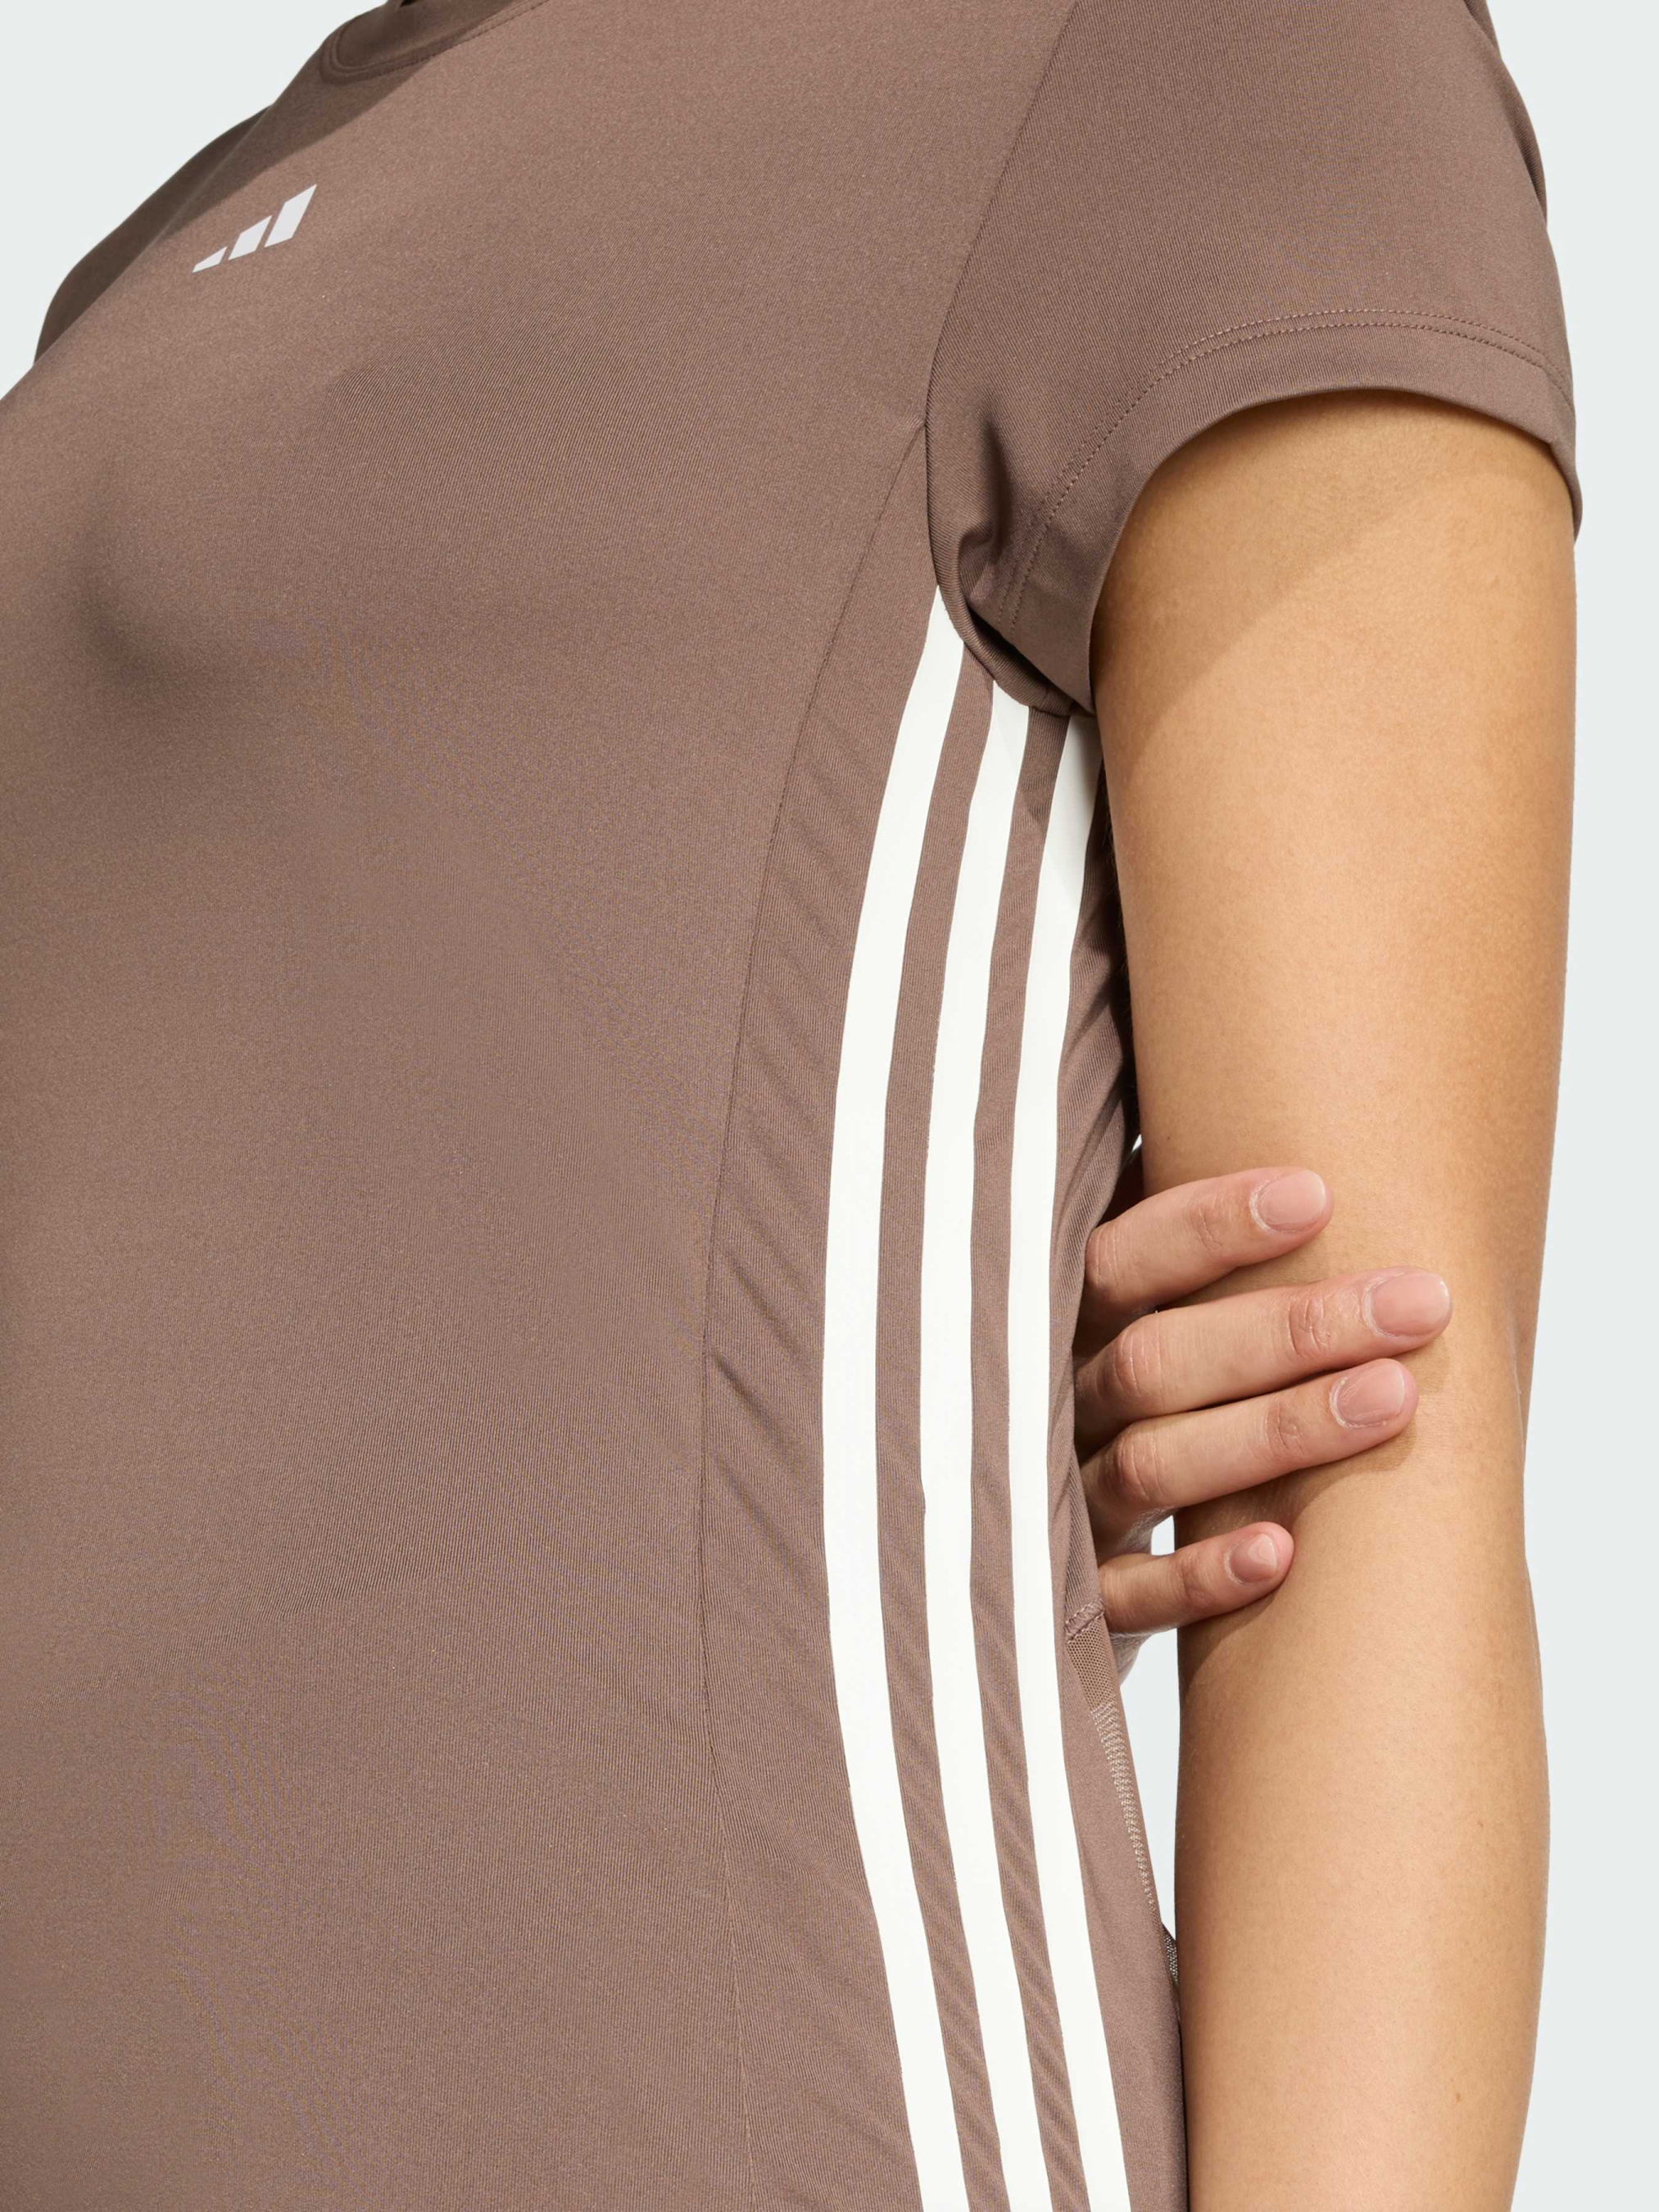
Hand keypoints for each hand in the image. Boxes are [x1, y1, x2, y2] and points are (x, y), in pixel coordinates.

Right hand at [1073, 1157, 1452, 1674]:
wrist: (988, 1552)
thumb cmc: (1101, 1395)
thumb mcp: (1106, 1308)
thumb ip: (1158, 1242)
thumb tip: (1269, 1131)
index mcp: (1057, 1319)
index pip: (1119, 1258)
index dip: (1208, 1224)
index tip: (1320, 1193)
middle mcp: (1051, 1402)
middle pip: (1157, 1358)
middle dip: (1290, 1326)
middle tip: (1418, 1301)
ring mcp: (1057, 1501)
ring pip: (1156, 1464)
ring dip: (1275, 1431)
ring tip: (1393, 1399)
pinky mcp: (1072, 1600)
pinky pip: (1129, 1594)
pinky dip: (1200, 1575)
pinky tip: (1281, 1554)